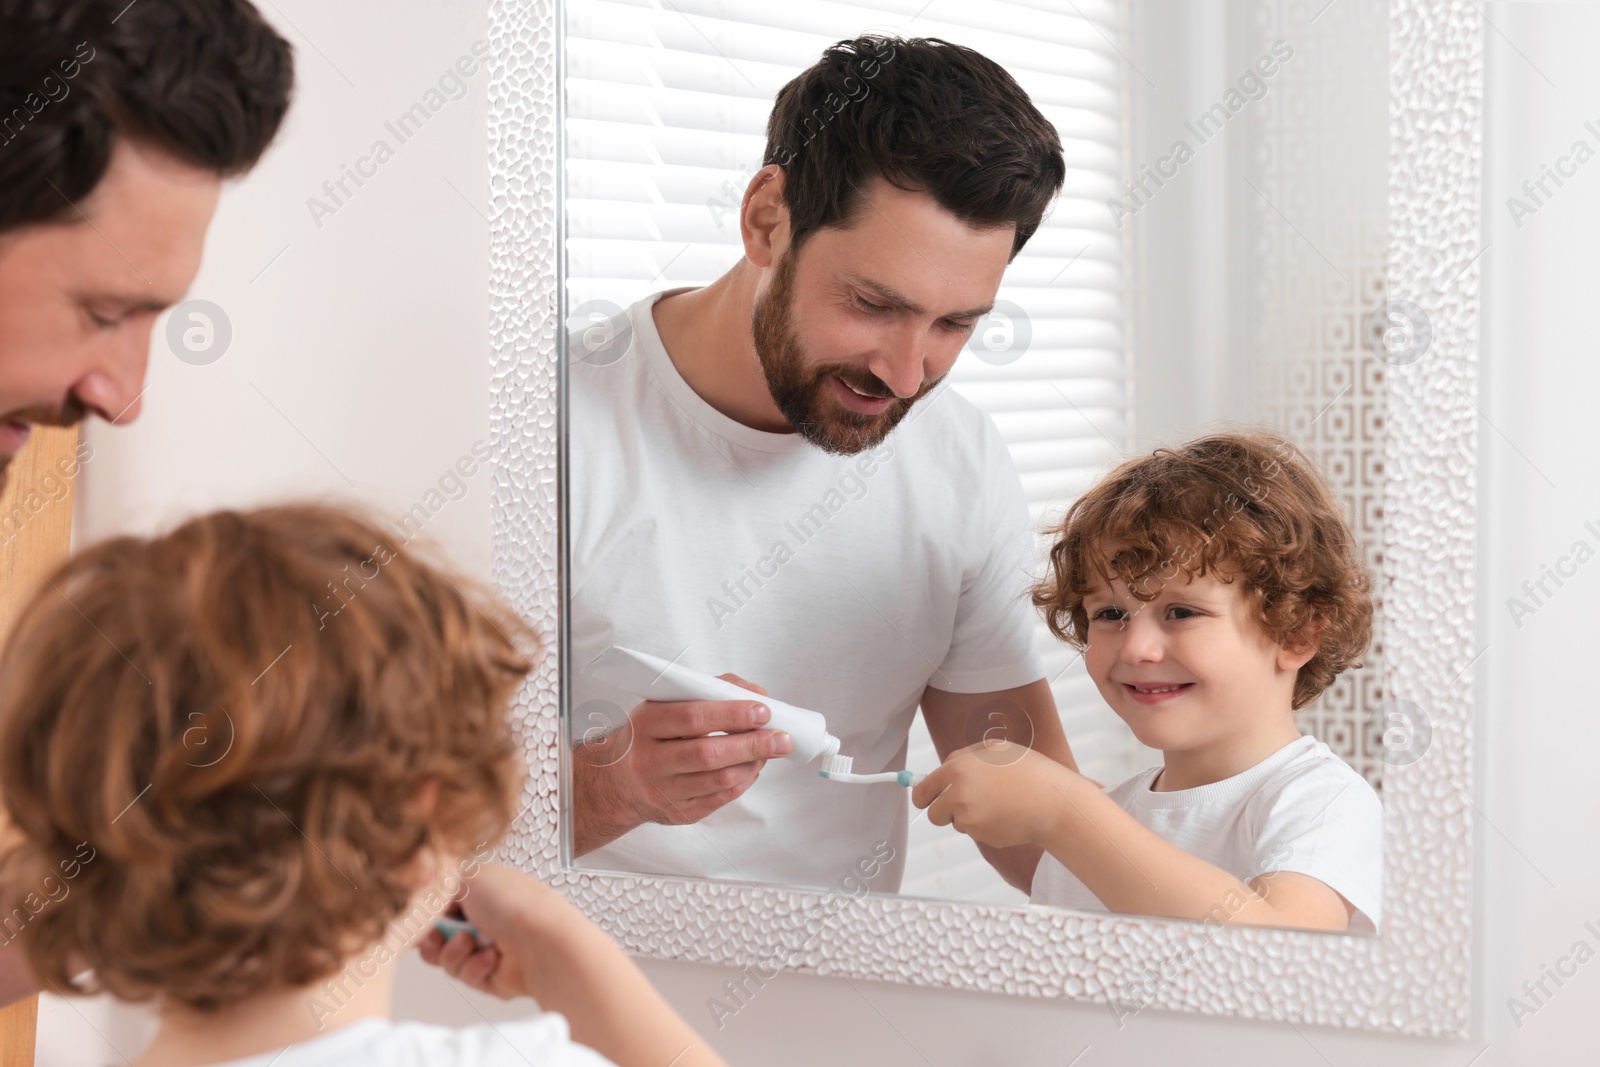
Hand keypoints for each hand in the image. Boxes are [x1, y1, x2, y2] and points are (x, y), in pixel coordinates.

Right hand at [418, 864, 564, 999]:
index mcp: (485, 892)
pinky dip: (474, 968)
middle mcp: (488, 919)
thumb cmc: (514, 903)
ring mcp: (491, 948)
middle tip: (433, 937)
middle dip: (432, 938)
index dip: (426, 912)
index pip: (444, 903)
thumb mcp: (468, 876)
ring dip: (453, 953)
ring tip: (470, 944)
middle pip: (440, 934)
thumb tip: (423, 898)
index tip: (415, 917)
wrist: (544, 942)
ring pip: (449, 959)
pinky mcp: (494, 976)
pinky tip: (491, 959)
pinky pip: (467, 976)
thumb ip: (438, 883)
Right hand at [572, 674, 791, 853]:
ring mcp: (662, 791)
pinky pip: (719, 799)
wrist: (618, 779)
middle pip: (708, 753)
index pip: (693, 717)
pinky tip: (753, 767)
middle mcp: (650, 760)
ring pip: (718, 780)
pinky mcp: (678, 813)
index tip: (762, 710)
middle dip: (752, 744)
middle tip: (782, 737)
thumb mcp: (666, 703)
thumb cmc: (651, 735)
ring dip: (753, 764)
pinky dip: (743, 781)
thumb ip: (710, 690)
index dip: (732, 714)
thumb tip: (755, 692)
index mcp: (646, 724)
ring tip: (772, 750)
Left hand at [911, 741, 1080, 849]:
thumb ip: (967, 757)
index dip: (922, 796)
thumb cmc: (1030, 773)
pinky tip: (1005, 818)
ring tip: (997, 807)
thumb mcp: (997, 750)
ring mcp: (968, 815)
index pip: (925, 787)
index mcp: (958, 767)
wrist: (1052, 801)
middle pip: (933, 812)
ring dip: (968, 819)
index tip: (924, 801)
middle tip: (955, 811)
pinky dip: (985, 829)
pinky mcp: (980, 833)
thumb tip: (946, 767)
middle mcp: (958, 792)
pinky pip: (975, 833)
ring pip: (956, 823)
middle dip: (940, 813)